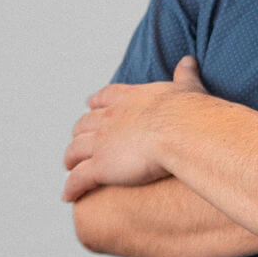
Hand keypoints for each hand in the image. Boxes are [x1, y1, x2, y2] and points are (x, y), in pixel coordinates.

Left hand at [62, 56, 208, 202]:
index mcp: (129, 98)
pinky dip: (72, 188)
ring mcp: (102, 142)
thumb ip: (184, 75)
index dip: (97, 103)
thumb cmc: (188, 112)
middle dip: (80, 132)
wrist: (181, 131)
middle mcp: (110, 118)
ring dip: (70, 159)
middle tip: (78, 140)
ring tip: (70, 167)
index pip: (105, 97)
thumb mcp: (186, 88)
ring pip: (75, 150)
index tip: (91, 106)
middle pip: (84, 124)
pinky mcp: (101, 166)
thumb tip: (189, 61)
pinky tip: (68, 196)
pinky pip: (79, 179)